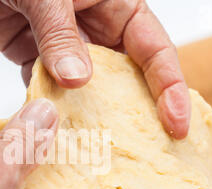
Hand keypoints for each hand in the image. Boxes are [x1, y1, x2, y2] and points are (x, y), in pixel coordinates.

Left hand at [0, 0, 190, 138]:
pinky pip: (49, 89)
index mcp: (118, 7)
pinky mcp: (35, 56)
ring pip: (87, 89)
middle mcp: (97, 30)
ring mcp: (66, 46)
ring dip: (90, 117)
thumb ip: (60, 34)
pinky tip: (55, 132)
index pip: (156, 52)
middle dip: (137, 113)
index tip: (176, 125)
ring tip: (100, 150)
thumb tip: (76, 79)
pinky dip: (51, 109)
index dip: (170, 89)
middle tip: (147, 151)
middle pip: (127, 78)